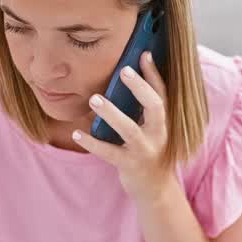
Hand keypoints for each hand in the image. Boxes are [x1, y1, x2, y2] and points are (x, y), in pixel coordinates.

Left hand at [73, 52, 169, 197]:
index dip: (154, 73)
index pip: (162, 93)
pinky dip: (93, 143)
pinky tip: (78, 134)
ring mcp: (145, 150)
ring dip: (112, 114)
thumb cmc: (147, 150)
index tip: (144, 54)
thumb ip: (140, 107)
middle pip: (154, 107)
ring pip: (130, 130)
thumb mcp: (150, 127)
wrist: (155, 188)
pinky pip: (110, 153)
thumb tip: (122, 78)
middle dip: (140, 87)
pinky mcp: (130, 165)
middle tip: (123, 71)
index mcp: (163, 121)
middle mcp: (159, 134)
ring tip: (94, 99)